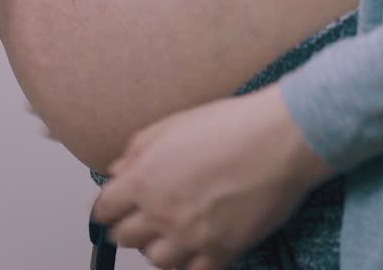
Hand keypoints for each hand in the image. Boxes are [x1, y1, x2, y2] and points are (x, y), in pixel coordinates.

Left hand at [92, 85, 334, 269]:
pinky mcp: (223, 251)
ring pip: (157, 261)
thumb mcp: (168, 127)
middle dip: (131, 228)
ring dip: (159, 248)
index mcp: (142, 180)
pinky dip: (192, 264)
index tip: (114, 209)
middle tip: (143, 219)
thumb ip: (135, 153)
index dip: (108, 209)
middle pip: (125, 238)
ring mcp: (191, 236)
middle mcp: (161, 213)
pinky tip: (197, 249)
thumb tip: (117, 171)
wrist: (278, 141)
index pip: (104, 210)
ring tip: (171, 234)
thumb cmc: (228, 126)